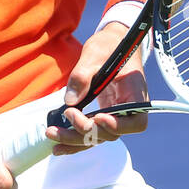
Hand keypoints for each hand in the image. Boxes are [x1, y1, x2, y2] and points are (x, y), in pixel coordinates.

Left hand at [48, 21, 147, 155]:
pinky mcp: (101, 115)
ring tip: (52, 135)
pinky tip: (58, 146)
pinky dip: (75, 141)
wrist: (112, 42)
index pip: (136, 122)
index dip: (118, 126)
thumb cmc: (109, 45)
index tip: (98, 117)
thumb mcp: (95, 54)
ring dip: (74, 140)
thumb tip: (70, 101)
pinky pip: (90, 133)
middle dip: (85, 132)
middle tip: (65, 118)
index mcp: (135, 93)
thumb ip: (83, 76)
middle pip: (110, 134)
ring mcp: (114, 114)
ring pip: (97, 137)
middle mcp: (127, 109)